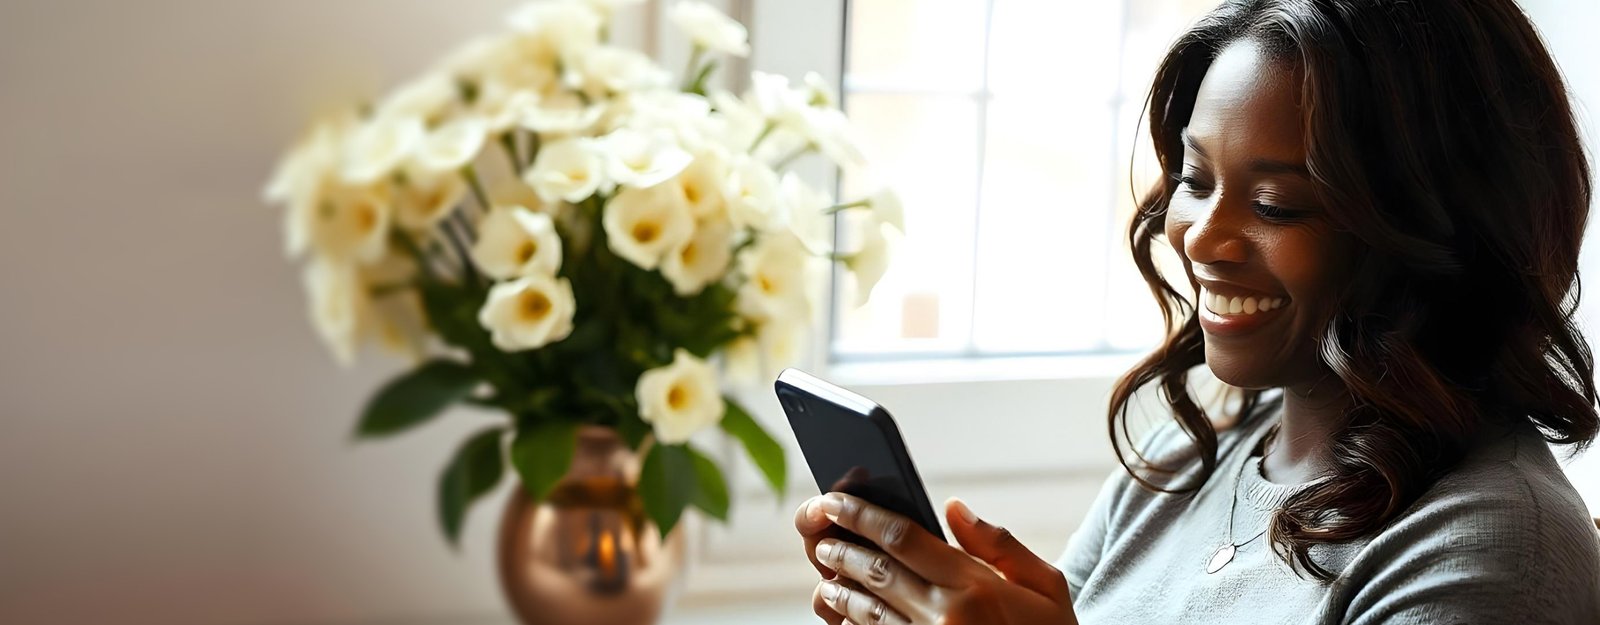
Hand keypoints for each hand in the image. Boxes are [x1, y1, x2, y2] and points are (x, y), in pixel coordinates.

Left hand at [794, 492, 1078, 624]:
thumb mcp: (1047, 588)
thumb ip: (1000, 544)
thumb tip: (952, 507)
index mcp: (976, 587)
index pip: (902, 538)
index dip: (861, 514)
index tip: (835, 500)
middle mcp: (945, 617)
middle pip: (875, 571)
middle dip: (841, 548)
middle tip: (820, 532)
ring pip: (867, 610)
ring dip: (840, 589)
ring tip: (828, 573)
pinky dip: (853, 624)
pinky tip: (844, 612)